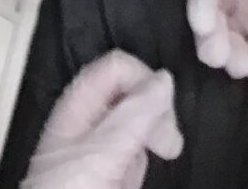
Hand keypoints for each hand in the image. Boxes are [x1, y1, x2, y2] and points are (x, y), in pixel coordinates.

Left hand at [24, 52, 182, 188]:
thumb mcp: (100, 155)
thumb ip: (132, 116)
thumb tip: (164, 80)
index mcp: (77, 109)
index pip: (116, 69)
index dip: (144, 81)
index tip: (164, 113)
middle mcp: (86, 126)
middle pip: (130, 95)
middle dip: (156, 114)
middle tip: (171, 146)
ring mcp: (94, 155)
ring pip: (134, 127)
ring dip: (152, 138)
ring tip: (163, 158)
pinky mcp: (105, 180)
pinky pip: (131, 157)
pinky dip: (141, 163)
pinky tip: (136, 180)